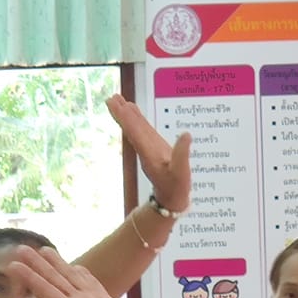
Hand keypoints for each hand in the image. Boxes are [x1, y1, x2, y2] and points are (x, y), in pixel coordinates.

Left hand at [6, 248, 142, 297]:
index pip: (48, 292)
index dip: (31, 278)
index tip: (13, 265)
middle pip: (54, 281)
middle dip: (38, 264)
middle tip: (20, 247)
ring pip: (70, 280)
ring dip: (57, 265)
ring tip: (44, 249)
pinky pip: (91, 286)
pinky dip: (83, 274)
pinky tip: (76, 267)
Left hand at [109, 93, 190, 214]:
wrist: (172, 199)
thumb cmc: (176, 188)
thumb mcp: (182, 173)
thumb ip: (182, 155)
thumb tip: (186, 134)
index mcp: (149, 154)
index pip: (137, 133)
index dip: (129, 120)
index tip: (120, 106)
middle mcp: (145, 149)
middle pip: (131, 128)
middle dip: (121, 113)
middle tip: (111, 98)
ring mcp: (148, 147)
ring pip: (134, 127)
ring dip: (126, 113)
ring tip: (117, 99)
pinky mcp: (153, 147)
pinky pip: (142, 129)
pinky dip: (136, 118)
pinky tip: (131, 110)